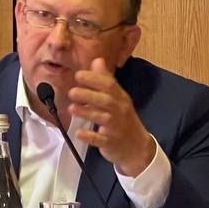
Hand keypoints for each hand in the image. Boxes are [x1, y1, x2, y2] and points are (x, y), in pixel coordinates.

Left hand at [68, 58, 156, 176]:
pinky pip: (101, 139)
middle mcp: (120, 111)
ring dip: (86, 113)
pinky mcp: (112, 143)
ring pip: (103, 119)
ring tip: (71, 109)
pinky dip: (90, 136)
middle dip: (88, 95)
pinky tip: (79, 133)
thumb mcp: (118, 98)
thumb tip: (97, 60)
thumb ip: (105, 80)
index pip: (109, 85)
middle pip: (106, 101)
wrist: (137, 147)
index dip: (94, 79)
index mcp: (120, 98)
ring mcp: (116, 128)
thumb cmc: (123, 119)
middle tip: (72, 92)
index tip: (78, 75)